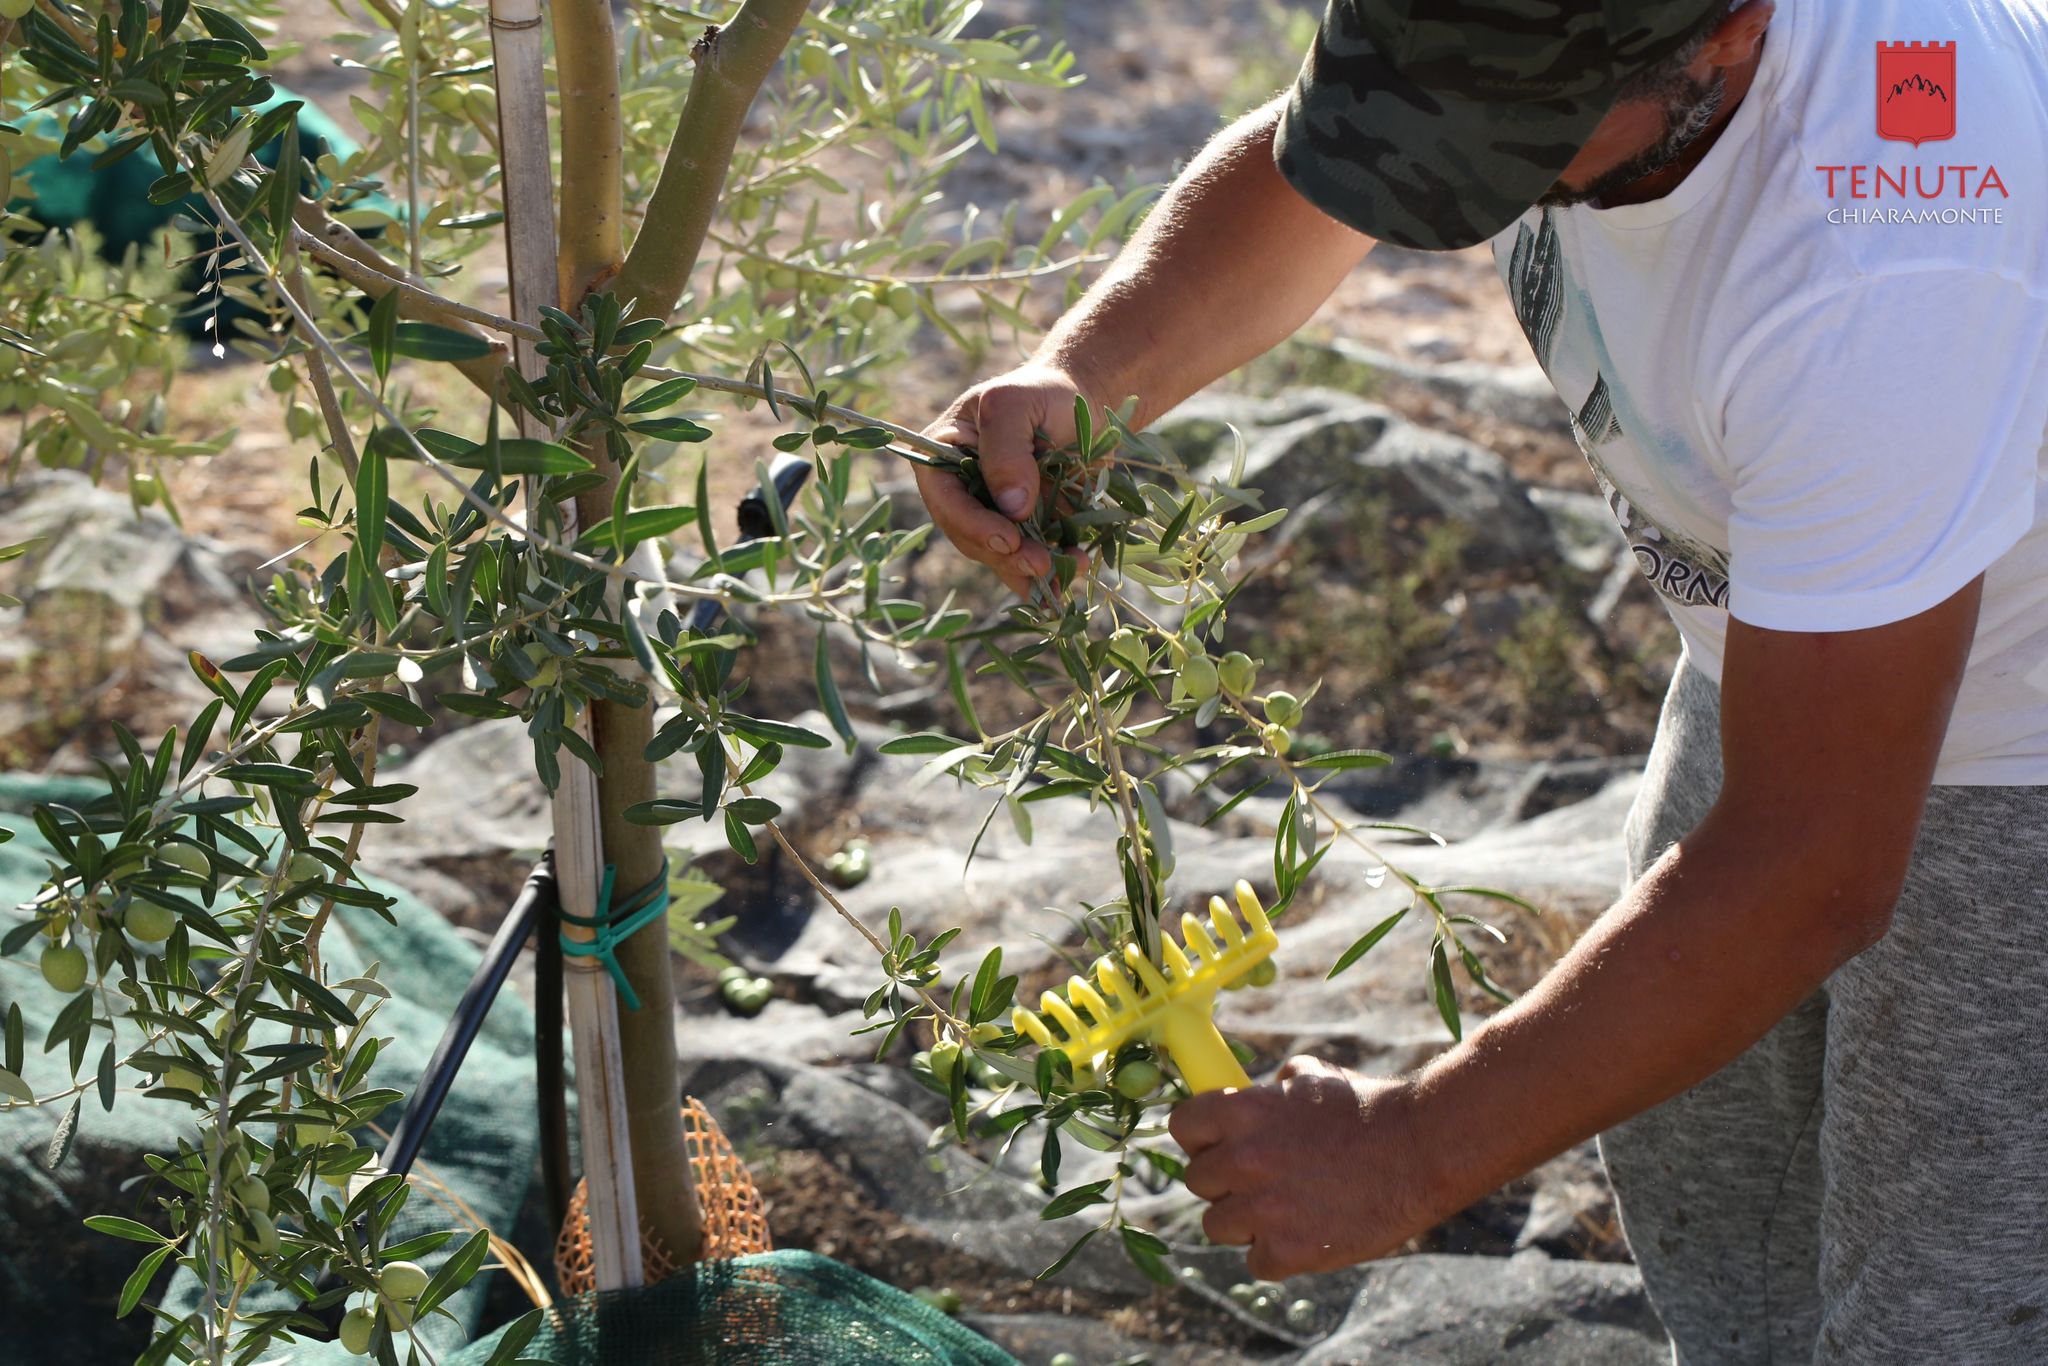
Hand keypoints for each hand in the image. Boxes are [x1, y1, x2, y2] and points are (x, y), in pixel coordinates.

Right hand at [917, 363, 1085, 595]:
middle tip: (1040, 564)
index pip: (945, 499)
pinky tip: (1075, 568)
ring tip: (1062, 574)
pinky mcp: (1028, 527)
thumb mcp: (1016, 404)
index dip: (972, 525)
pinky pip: (1032, 557)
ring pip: (1000, 555)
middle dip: (1004, 555)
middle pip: (970, 536)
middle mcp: (962, 490)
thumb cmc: (1043, 391)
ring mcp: (995, 513)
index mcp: (942, 455)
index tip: (1008, 539)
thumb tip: (1011, 508)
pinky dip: (1052, 570)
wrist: (1087, 399)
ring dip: (1028, 570)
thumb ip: (1006, 451)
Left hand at [1169, 1056, 1440, 1278]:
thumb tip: (1250, 1094)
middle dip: (1225, 1180)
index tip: (1218, 1143)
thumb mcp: (1313, 1078)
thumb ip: (1270, 1091)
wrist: (1419, 1150)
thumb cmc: (1367, 1108)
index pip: (1182, 1127)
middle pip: (1197, 1180)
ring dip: (1244, 1220)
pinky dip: (1277, 1255)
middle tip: (1260, 1179)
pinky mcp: (1288, 1252)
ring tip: (1284, 1209)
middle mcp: (1242, 1160)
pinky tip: (1306, 1235)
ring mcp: (1262, 1210)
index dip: (1200, 1137)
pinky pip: (1256, 1262)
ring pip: (1217, 1225)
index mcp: (1242, 1112)